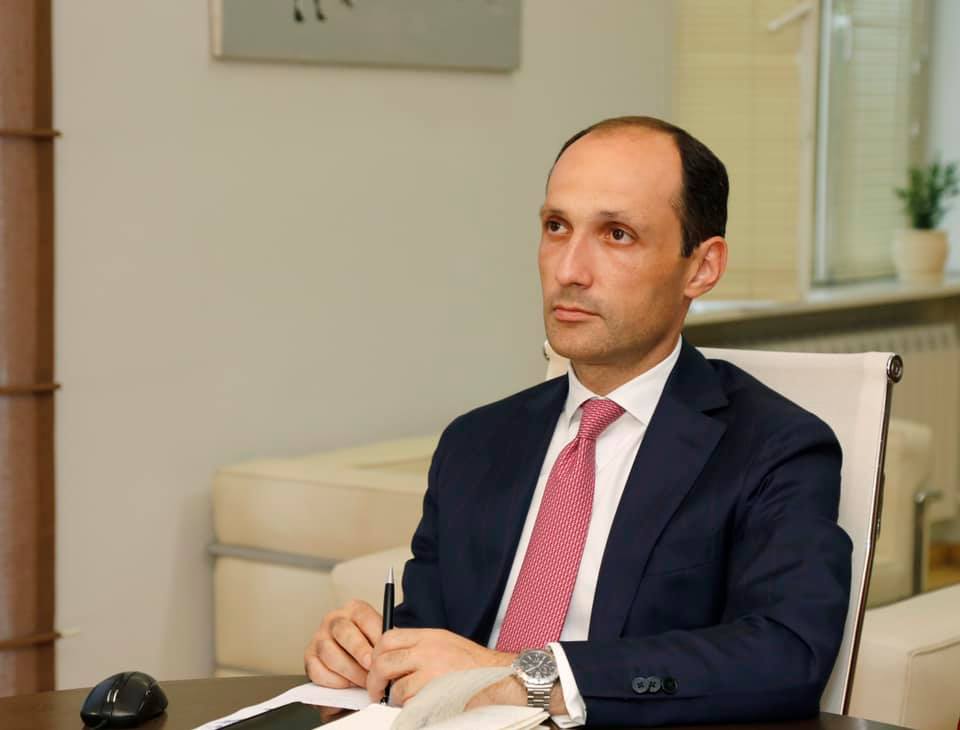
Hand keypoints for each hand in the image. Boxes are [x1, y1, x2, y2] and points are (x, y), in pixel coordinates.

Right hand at [304, 599, 382, 688]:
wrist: (356, 662)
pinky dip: (333, 681)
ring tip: (363, 681)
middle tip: (372, 668)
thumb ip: (385, 644)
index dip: (374, 636)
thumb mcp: (381, 640)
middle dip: (360, 652)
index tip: (382, 653)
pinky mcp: (309, 657)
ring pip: (329, 652)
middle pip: (344, 632)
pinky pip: (317, 670)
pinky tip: (347, 684)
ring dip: (349, 671)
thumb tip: (390, 655)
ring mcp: (319, 637)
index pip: (364, 617)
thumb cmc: (370, 649)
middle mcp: (334, 620)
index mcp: (355, 610)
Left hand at [366, 628, 514, 704]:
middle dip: (375, 680)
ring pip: (395, 686)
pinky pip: (410, 702)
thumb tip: (395, 655)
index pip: (388, 637)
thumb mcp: (446, 642)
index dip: (376, 653)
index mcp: (429, 636)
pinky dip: (409, 707)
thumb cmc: (476, 665)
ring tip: (402, 700)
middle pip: (383, 661)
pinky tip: (417, 705)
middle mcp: (428, 650)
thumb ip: (420, 645)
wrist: (500, 677)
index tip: (376, 666)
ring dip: (394, 697)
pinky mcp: (435, 692)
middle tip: (377, 690)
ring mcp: (431, 671)